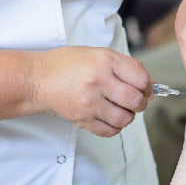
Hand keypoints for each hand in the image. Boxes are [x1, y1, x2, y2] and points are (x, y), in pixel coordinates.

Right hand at [31, 47, 153, 137]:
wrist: (37, 80)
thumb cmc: (66, 65)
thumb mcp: (97, 53)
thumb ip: (124, 66)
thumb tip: (148, 84)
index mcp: (104, 61)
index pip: (140, 78)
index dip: (147, 85)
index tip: (144, 87)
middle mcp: (97, 82)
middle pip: (135, 100)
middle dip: (141, 102)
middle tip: (136, 100)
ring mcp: (89, 103)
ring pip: (124, 118)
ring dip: (129, 116)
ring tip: (122, 109)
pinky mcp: (82, 119)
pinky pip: (109, 131)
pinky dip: (115, 127)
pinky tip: (111, 117)